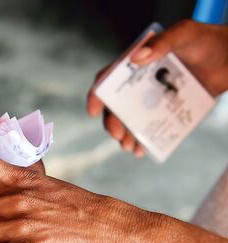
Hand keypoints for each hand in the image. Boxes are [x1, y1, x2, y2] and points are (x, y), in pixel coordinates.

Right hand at [87, 19, 227, 156]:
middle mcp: (140, 82)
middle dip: (112, 122)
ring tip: (129, 147)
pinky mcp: (168, 109)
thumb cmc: (208, 40)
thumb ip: (162, 44)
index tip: (93, 111)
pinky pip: (153, 126)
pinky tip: (144, 149)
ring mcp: (153, 97)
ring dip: (126, 135)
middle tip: (117, 135)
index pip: (109, 78)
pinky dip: (146, 139)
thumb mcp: (185, 34)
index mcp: (137, 63)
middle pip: (117, 105)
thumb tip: (136, 58)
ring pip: (131, 119)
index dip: (97, 94)